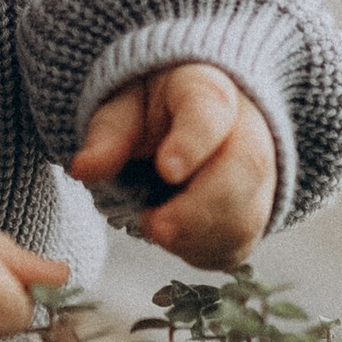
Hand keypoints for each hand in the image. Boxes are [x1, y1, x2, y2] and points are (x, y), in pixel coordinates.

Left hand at [71, 63, 277, 268]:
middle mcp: (247, 128)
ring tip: (154, 229)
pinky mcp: (253, 212)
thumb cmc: (152, 111)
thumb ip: (109, 136)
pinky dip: (205, 251)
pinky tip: (176, 240)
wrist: (185, 122)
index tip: (166, 170)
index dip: (193, 142)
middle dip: (201, 207)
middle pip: (246, 166)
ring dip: (201, 236)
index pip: (211, 111)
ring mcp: (258, 173)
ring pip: (250, 211)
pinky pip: (240, 241)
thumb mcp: (122, 109)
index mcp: (207, 90)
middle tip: (154, 227)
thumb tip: (84, 168)